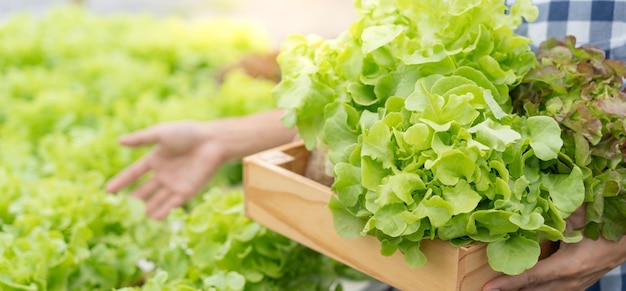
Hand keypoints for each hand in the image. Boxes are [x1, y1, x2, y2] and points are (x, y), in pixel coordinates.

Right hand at [106, 121, 225, 218]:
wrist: (214, 142)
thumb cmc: (189, 134)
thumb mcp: (162, 134)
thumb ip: (141, 139)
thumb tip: (119, 141)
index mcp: (155, 159)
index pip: (134, 174)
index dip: (121, 182)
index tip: (107, 191)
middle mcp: (163, 174)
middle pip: (143, 190)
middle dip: (131, 200)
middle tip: (118, 211)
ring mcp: (175, 184)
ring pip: (156, 200)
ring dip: (145, 209)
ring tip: (133, 219)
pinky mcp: (187, 192)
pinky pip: (171, 204)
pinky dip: (161, 212)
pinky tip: (151, 218)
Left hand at [483, 207, 625, 290]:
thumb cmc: (604, 226)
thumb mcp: (577, 218)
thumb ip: (551, 217)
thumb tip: (523, 211)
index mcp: (568, 265)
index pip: (531, 276)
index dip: (508, 282)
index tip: (488, 287)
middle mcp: (570, 280)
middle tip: (487, 289)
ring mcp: (576, 286)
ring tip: (499, 289)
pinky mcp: (578, 286)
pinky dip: (536, 290)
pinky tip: (523, 287)